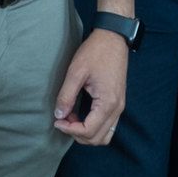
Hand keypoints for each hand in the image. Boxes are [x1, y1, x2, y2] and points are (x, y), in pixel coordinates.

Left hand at [53, 28, 128, 144]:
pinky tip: (80, 114)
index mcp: (107, 102)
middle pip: (98, 139)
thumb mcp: (76, 72)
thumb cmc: (95, 52)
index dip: (70, 130)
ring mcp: (120, 106)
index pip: (89, 131)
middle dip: (77, 134)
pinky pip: (107, 125)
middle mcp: (117, 108)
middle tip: (63, 119)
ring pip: (105, 135)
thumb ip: (66, 96)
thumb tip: (59, 115)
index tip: (57, 120)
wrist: (113, 37)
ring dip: (86, 133)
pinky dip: (93, 126)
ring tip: (71, 118)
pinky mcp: (118, 102)